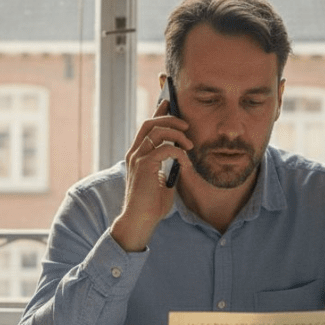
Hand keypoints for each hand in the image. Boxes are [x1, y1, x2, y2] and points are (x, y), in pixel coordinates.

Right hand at [110, 99, 190, 251]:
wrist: (140, 221)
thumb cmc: (151, 205)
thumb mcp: (162, 181)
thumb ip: (168, 167)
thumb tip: (182, 157)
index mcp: (137, 155)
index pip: (146, 127)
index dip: (158, 112)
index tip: (169, 103)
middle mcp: (134, 153)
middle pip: (149, 123)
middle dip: (169, 118)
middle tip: (186, 124)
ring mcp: (137, 159)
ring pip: (156, 131)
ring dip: (176, 133)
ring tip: (189, 143)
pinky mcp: (143, 166)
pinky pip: (164, 149)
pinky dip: (178, 151)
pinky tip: (185, 161)